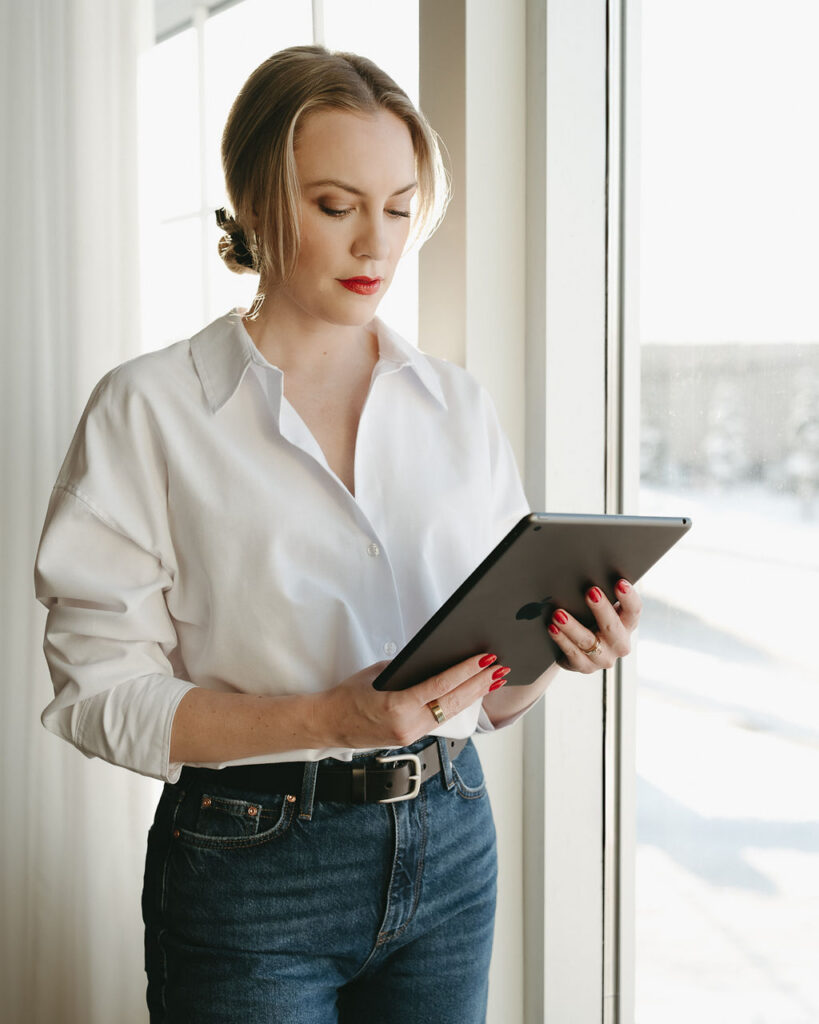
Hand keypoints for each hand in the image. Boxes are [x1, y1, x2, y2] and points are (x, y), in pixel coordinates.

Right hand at [319, 653, 508, 748]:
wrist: (329, 724)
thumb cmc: (349, 695)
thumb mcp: (378, 673)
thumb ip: (407, 668)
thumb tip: (435, 660)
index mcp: (397, 706)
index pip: (441, 686)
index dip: (467, 672)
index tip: (485, 659)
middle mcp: (408, 725)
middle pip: (453, 702)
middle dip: (480, 684)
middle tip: (500, 668)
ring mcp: (410, 735)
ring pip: (450, 713)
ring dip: (473, 695)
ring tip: (494, 680)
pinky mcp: (411, 739)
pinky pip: (439, 720)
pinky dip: (456, 705)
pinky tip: (470, 695)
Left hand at [546, 579, 641, 673]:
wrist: (576, 649)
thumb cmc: (590, 618)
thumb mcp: (600, 608)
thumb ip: (600, 594)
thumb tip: (587, 570)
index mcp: (627, 624)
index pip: (634, 610)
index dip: (628, 597)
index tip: (620, 582)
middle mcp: (619, 643)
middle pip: (613, 626)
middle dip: (601, 609)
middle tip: (590, 591)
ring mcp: (603, 658)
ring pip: (588, 641)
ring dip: (573, 626)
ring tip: (558, 614)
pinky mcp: (585, 667)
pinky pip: (572, 653)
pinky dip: (561, 639)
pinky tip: (552, 628)